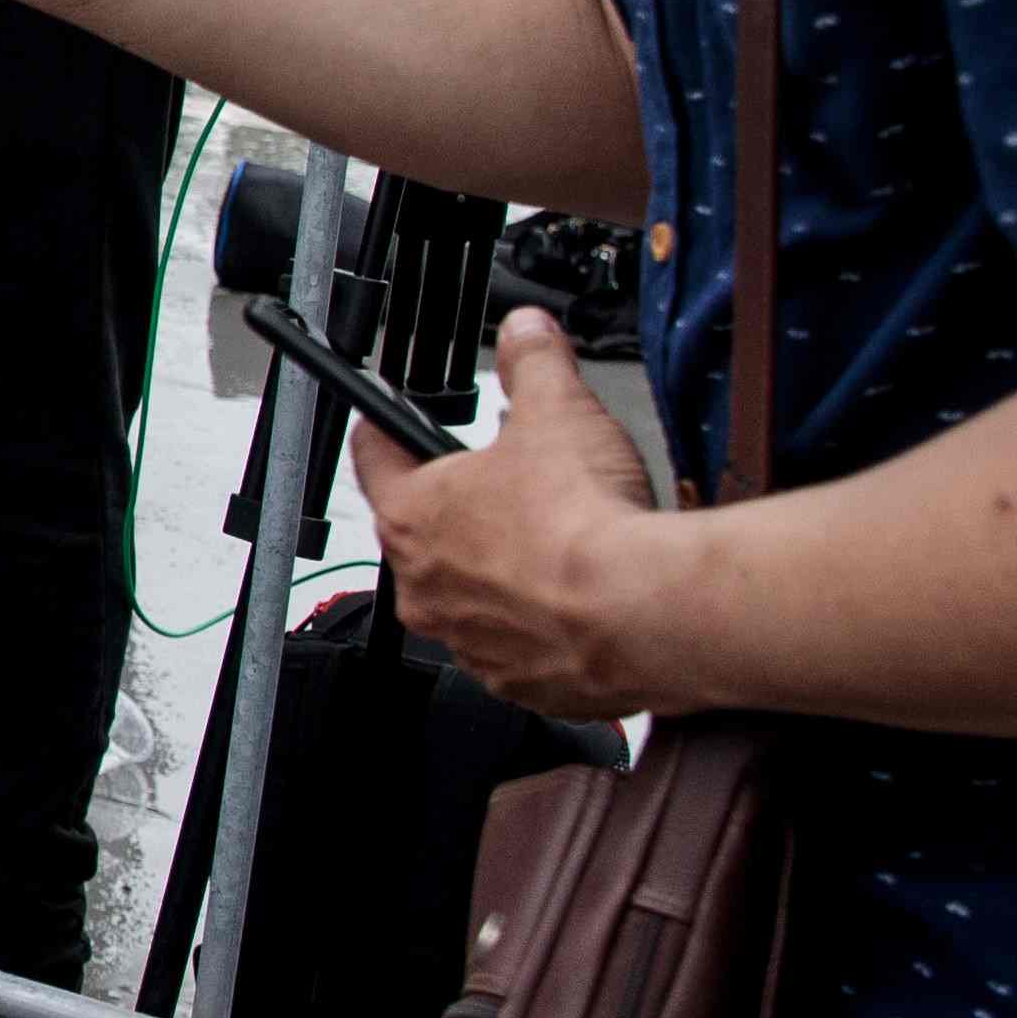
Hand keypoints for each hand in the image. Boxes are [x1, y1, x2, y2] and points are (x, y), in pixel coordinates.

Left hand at [352, 311, 678, 722]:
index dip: (386, 429)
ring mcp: (469, 642)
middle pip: (426, 531)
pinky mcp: (521, 682)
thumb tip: (525, 334)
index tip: (389, 420)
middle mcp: (425, 588)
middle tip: (514, 484)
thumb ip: (535, 364)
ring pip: (472, 595)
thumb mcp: (558, 412)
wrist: (642, 612)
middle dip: (466, 506)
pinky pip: (520, 647)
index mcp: (412, 516)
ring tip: (560, 544)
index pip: (374, 457)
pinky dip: (543, 624)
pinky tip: (582, 599)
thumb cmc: (584, 524)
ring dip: (505, 571)